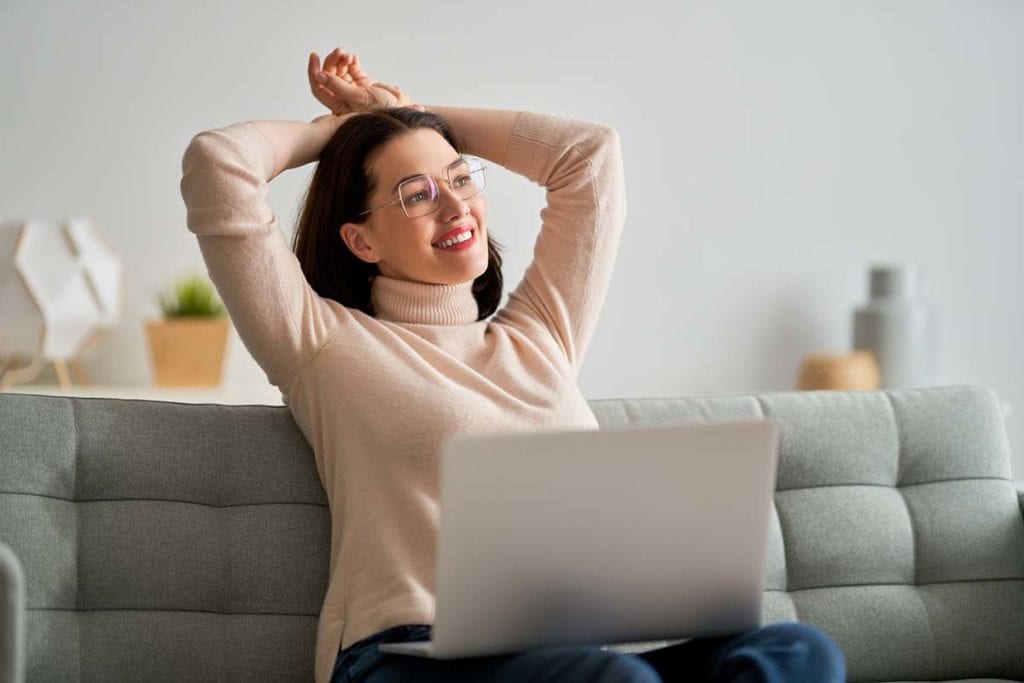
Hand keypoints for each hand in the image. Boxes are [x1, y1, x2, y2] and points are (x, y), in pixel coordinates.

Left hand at [307, 48, 421, 114]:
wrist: (403, 109)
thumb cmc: (381, 109)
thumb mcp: (357, 96)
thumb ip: (337, 86)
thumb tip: (318, 75)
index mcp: (338, 105)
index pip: (319, 88)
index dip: (314, 72)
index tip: (314, 56)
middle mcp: (343, 97)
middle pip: (329, 76)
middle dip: (332, 62)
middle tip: (339, 52)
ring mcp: (353, 89)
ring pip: (340, 71)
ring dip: (342, 60)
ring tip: (348, 56)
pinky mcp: (363, 82)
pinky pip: (352, 68)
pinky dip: (352, 61)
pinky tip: (355, 58)